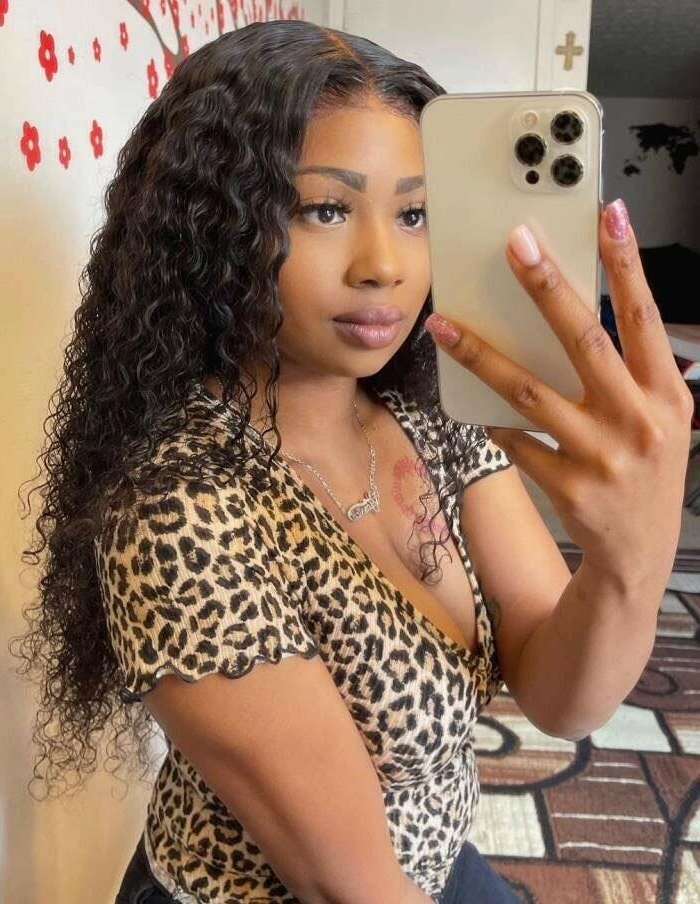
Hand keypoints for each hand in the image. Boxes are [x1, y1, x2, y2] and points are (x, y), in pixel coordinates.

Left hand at [424, 199, 694, 593]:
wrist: (639, 553)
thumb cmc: (646, 470)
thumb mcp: (658, 416)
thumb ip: (626, 370)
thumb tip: (566, 314)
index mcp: (666, 393)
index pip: (644, 316)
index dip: (627, 263)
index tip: (608, 213)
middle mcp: (638, 420)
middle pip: (583, 340)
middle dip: (547, 286)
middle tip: (514, 243)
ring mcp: (602, 456)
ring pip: (528, 391)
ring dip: (480, 355)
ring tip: (444, 326)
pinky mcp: (567, 486)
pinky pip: (515, 440)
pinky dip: (492, 420)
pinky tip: (472, 404)